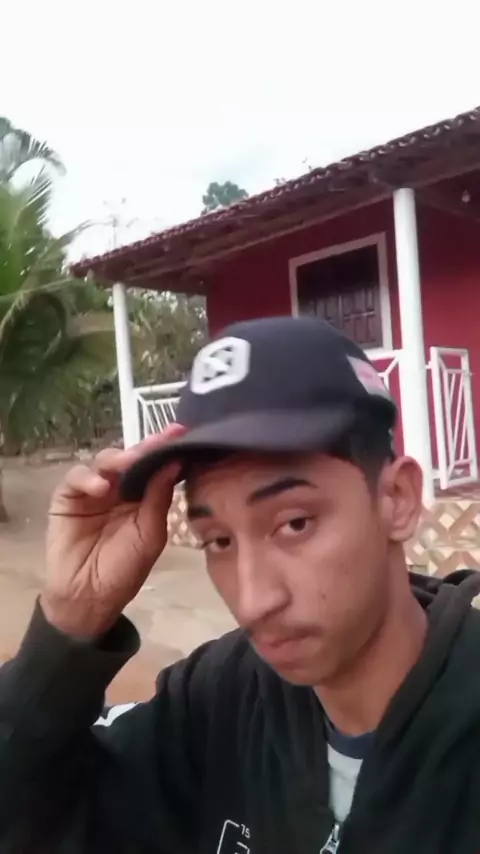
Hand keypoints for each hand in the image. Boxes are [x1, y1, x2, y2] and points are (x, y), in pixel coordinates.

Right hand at [42, 425, 184, 638]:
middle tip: (159, 439)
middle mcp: (120, 489)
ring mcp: (92, 491)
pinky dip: (88, 478)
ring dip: (117, 460)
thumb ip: (159, 499)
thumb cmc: (124, 569)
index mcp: (143, 497)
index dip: (166, 450)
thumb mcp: (150, 534)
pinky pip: (76, 477)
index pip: (155, 467)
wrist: (88, 597)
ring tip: (128, 464)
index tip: (182, 432)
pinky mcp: (67, 496)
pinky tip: (101, 488)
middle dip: (145, 447)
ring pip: (105, 462)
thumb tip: (175, 463)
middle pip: (131, 459)